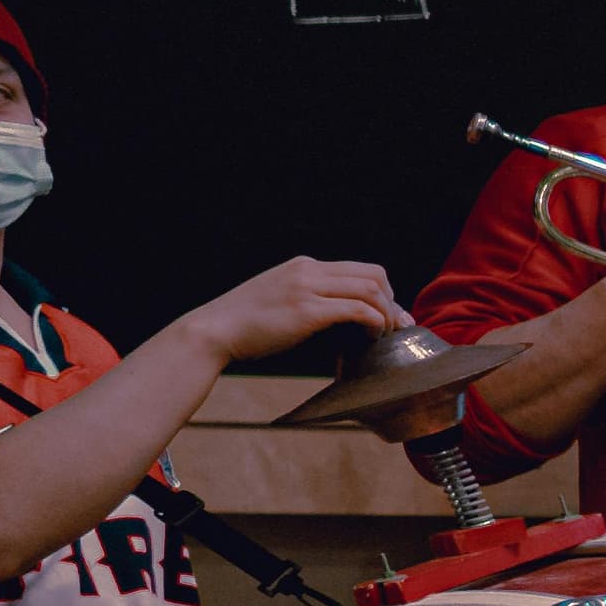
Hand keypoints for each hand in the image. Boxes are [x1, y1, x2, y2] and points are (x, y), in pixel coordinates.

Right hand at [178, 257, 403, 364]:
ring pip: (371, 291)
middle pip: (374, 275)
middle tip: (394, 328)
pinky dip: (373, 324)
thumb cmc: (244, 325)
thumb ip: (308, 300)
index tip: (389, 316)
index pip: (360, 269)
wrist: (212, 331)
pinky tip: (370, 339)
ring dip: (386, 315)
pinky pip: (358, 310)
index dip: (384, 293)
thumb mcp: (279, 300)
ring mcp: (307, 288)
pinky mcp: (306, 310)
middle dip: (392, 302)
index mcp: (303, 266)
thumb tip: (340, 318)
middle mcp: (308, 271)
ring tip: (382, 337)